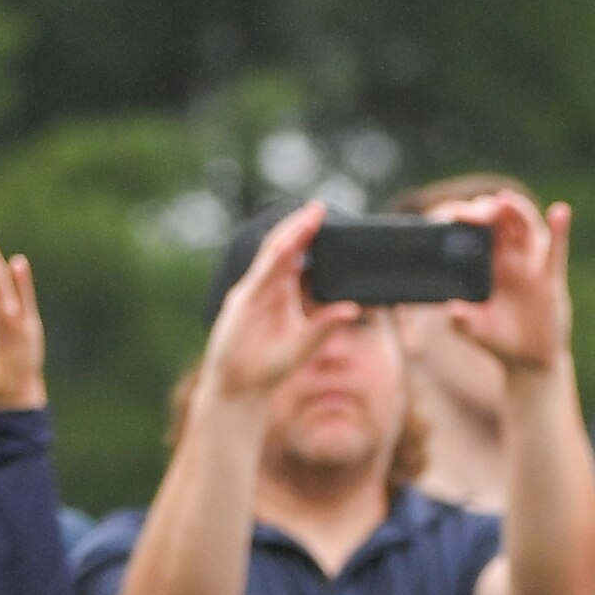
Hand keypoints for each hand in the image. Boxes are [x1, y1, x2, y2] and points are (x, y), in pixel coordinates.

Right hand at [200, 204, 365, 418]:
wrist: (241, 386)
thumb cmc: (269, 364)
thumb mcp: (305, 342)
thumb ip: (326, 323)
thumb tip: (354, 308)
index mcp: (280, 292)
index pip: (296, 257)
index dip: (308, 235)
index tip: (324, 216)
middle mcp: (265, 287)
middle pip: (282, 249)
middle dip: (299, 227)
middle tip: (318, 207)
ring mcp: (251, 293)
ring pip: (270, 258)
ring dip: (288, 237)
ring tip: (306, 219)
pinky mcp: (242, 305)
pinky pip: (260, 279)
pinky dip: (274, 263)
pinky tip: (288, 250)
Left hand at [427, 188, 575, 377]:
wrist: (529, 361)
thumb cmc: (500, 341)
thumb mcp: (477, 332)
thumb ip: (463, 322)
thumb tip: (452, 309)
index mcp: (488, 266)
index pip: (479, 233)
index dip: (469, 220)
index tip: (455, 214)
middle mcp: (510, 260)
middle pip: (502, 222)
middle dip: (490, 209)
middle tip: (477, 208)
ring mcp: (532, 266)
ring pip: (526, 228)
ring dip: (516, 210)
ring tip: (504, 200)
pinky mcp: (551, 278)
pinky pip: (556, 251)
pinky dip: (559, 230)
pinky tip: (559, 213)